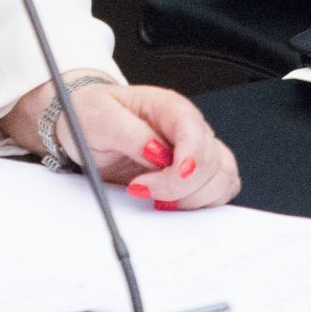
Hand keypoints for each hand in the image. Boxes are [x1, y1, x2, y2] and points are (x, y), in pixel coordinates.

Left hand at [42, 81, 240, 211]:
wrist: (87, 125)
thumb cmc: (94, 114)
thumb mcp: (99, 117)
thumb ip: (129, 132)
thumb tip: (155, 151)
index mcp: (169, 107)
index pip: (195, 132)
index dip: (189, 160)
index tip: (167, 178)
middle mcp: (188, 128)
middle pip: (212, 163)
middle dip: (180, 187)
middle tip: (141, 189)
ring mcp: (195, 151)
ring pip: (222, 179)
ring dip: (193, 198)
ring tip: (157, 198)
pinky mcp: (194, 174)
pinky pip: (217, 191)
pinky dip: (200, 204)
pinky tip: (171, 202)